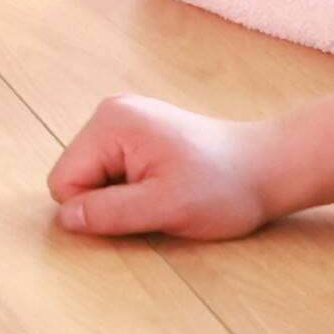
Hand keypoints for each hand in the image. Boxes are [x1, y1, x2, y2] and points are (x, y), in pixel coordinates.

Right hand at [44, 88, 333, 242]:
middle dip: (109, 201)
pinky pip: (111, 170)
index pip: (64, 181)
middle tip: (156, 201)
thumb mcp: (167, 208)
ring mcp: (124, 120)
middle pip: (75, 176)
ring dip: (122, 196)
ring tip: (165, 192)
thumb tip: (66, 220)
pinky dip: (133, 187)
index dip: (96, 209)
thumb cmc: (225, 187)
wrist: (269, 167)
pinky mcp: (137, 132)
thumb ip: (111, 213)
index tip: (142, 208)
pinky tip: (166, 184)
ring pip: (92, 177)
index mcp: (111, 123)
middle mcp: (111, 113)